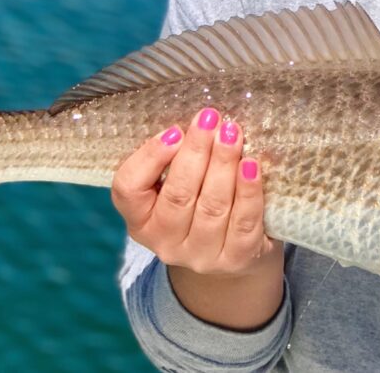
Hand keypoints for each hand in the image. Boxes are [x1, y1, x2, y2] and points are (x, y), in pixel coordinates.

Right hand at [112, 107, 282, 329]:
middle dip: (196, 152)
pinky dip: (248, 191)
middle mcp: (165, 243)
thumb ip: (175, 159)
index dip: (149, 158)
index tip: (174, 131)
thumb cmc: (199, 203)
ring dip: (223, 164)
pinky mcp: (235, 260)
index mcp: (140, 221)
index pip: (128, 190)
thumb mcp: (174, 185)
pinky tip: (251, 165)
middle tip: (210, 119)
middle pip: (177, 195)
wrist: (234, 253)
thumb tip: (196, 121)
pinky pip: (243, 222)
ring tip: (232, 133)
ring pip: (212, 207)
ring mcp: (200, 255)